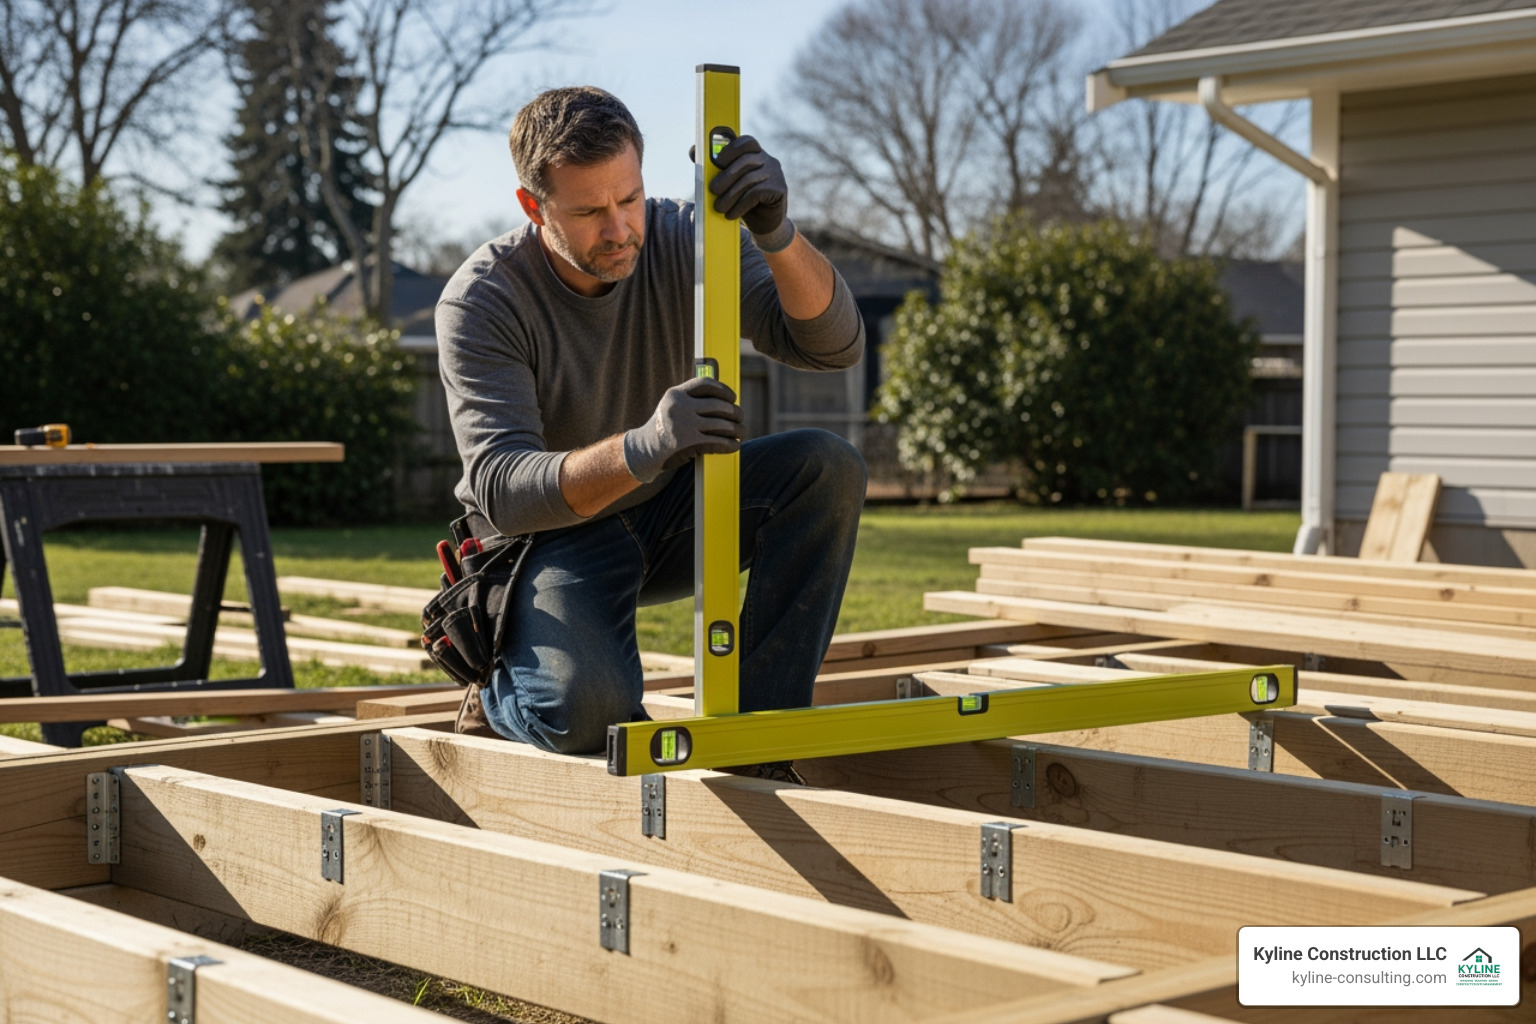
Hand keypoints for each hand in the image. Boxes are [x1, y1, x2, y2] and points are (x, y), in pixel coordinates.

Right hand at [622, 376, 743, 482]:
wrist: (643, 451)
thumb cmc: (662, 429)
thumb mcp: (670, 408)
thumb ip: (690, 401)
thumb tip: (723, 400)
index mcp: (675, 394)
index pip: (705, 384)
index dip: (723, 389)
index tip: (732, 397)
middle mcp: (680, 406)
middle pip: (718, 405)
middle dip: (734, 412)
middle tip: (740, 417)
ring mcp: (684, 424)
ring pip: (721, 425)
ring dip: (737, 430)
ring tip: (742, 432)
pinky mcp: (689, 442)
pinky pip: (717, 442)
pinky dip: (730, 444)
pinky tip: (734, 445)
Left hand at [708, 135, 790, 244]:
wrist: (765, 225)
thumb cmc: (744, 202)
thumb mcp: (728, 184)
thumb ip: (713, 167)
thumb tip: (693, 150)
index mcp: (756, 154)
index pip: (746, 142)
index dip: (731, 148)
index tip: (717, 161)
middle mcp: (769, 160)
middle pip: (746, 161)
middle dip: (726, 176)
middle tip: (712, 191)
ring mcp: (776, 174)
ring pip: (749, 179)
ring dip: (730, 195)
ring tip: (718, 208)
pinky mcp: (780, 189)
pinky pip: (756, 193)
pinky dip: (741, 205)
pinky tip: (732, 214)